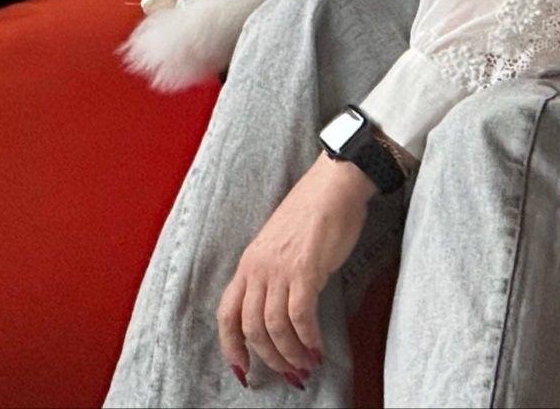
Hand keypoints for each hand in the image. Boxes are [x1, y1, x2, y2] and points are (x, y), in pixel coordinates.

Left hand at [216, 153, 373, 388]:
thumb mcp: (278, 247)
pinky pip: (300, 315)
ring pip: (273, 327)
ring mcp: (279, 267)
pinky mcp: (305, 268)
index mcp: (248, 263)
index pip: (226, 314)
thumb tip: (275, 316)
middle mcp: (257, 267)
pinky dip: (308, 338)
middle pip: (250, 328)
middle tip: (290, 375)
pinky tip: (318, 348)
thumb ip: (271, 276)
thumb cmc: (311, 215)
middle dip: (269, 360)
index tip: (243, 371)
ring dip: (290, 355)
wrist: (333, 185)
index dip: (230, 348)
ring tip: (306, 366)